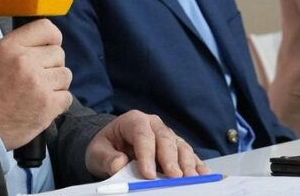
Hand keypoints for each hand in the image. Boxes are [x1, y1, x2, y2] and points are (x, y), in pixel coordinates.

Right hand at [0, 19, 72, 149]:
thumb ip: (22, 46)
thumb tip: (49, 42)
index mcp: (10, 47)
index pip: (46, 28)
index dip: (53, 38)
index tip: (49, 48)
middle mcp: (25, 61)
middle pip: (59, 54)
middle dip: (51, 66)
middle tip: (36, 78)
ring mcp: (38, 84)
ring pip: (65, 75)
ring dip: (56, 84)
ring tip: (39, 92)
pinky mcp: (48, 105)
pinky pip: (67, 96)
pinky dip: (58, 102)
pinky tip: (43, 105)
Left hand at [85, 111, 208, 179]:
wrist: (113, 146)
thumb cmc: (106, 147)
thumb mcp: (98, 152)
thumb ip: (107, 158)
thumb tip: (118, 164)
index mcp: (134, 120)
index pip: (143, 135)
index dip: (147, 154)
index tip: (148, 174)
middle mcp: (153, 125)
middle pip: (165, 139)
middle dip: (171, 159)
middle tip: (174, 177)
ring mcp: (167, 135)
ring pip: (180, 146)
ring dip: (187, 163)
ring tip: (191, 178)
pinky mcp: (175, 147)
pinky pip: (188, 154)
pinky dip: (195, 164)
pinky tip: (202, 174)